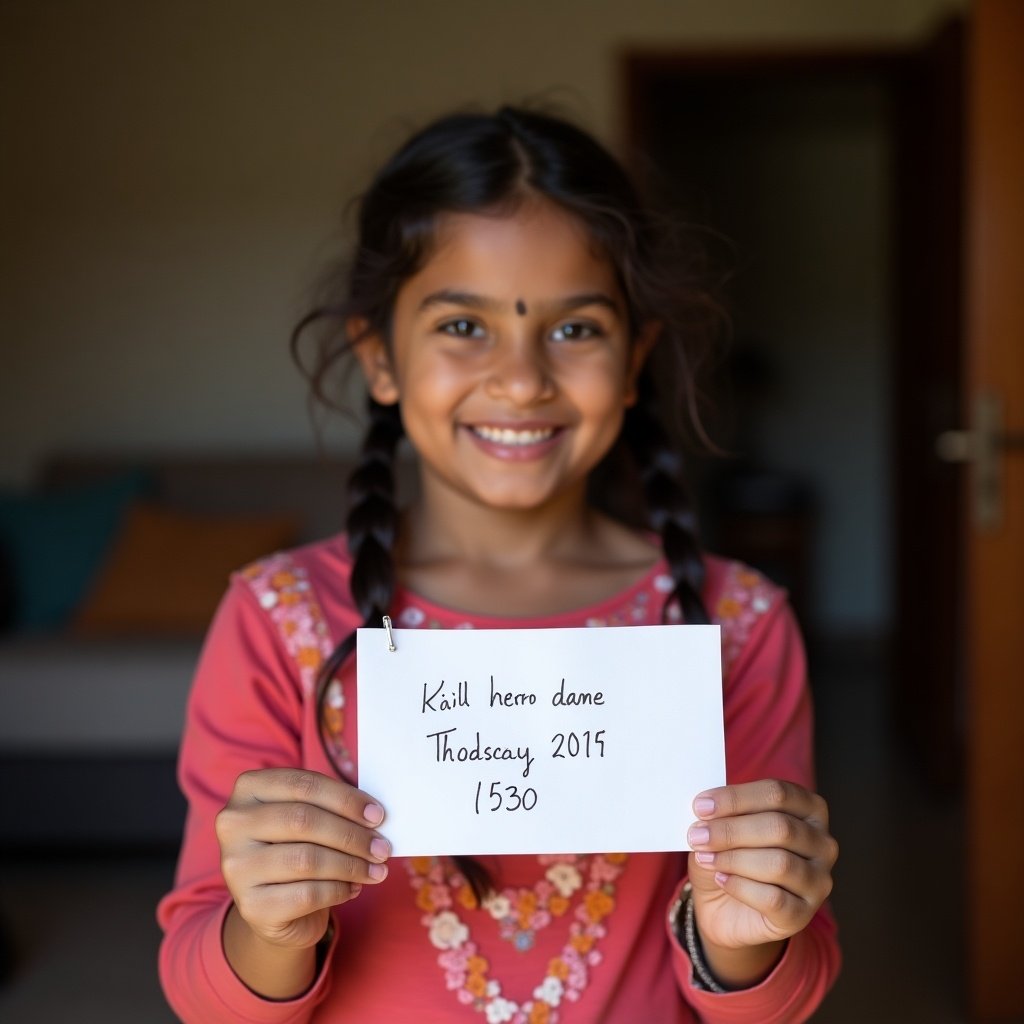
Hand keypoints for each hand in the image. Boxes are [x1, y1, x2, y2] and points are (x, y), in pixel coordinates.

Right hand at [216, 768, 390, 951]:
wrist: (273, 907)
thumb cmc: (298, 848)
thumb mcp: (309, 818)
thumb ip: (333, 808)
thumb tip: (375, 815)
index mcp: (248, 789)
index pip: (303, 784)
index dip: (345, 799)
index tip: (378, 814)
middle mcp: (233, 824)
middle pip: (303, 820)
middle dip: (351, 835)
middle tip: (382, 848)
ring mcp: (236, 867)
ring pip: (306, 859)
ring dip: (351, 865)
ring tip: (376, 870)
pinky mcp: (250, 906)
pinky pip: (306, 894)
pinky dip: (338, 890)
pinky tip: (353, 887)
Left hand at [685, 779, 837, 971]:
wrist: (726, 907)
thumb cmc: (729, 855)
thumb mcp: (722, 827)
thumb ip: (719, 814)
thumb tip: (705, 809)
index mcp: (809, 808)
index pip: (777, 793)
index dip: (736, 798)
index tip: (701, 806)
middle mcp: (822, 843)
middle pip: (780, 827)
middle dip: (732, 830)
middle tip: (697, 836)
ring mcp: (818, 881)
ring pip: (779, 863)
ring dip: (733, 858)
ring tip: (705, 858)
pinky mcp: (803, 915)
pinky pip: (774, 898)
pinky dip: (740, 886)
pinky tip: (721, 879)